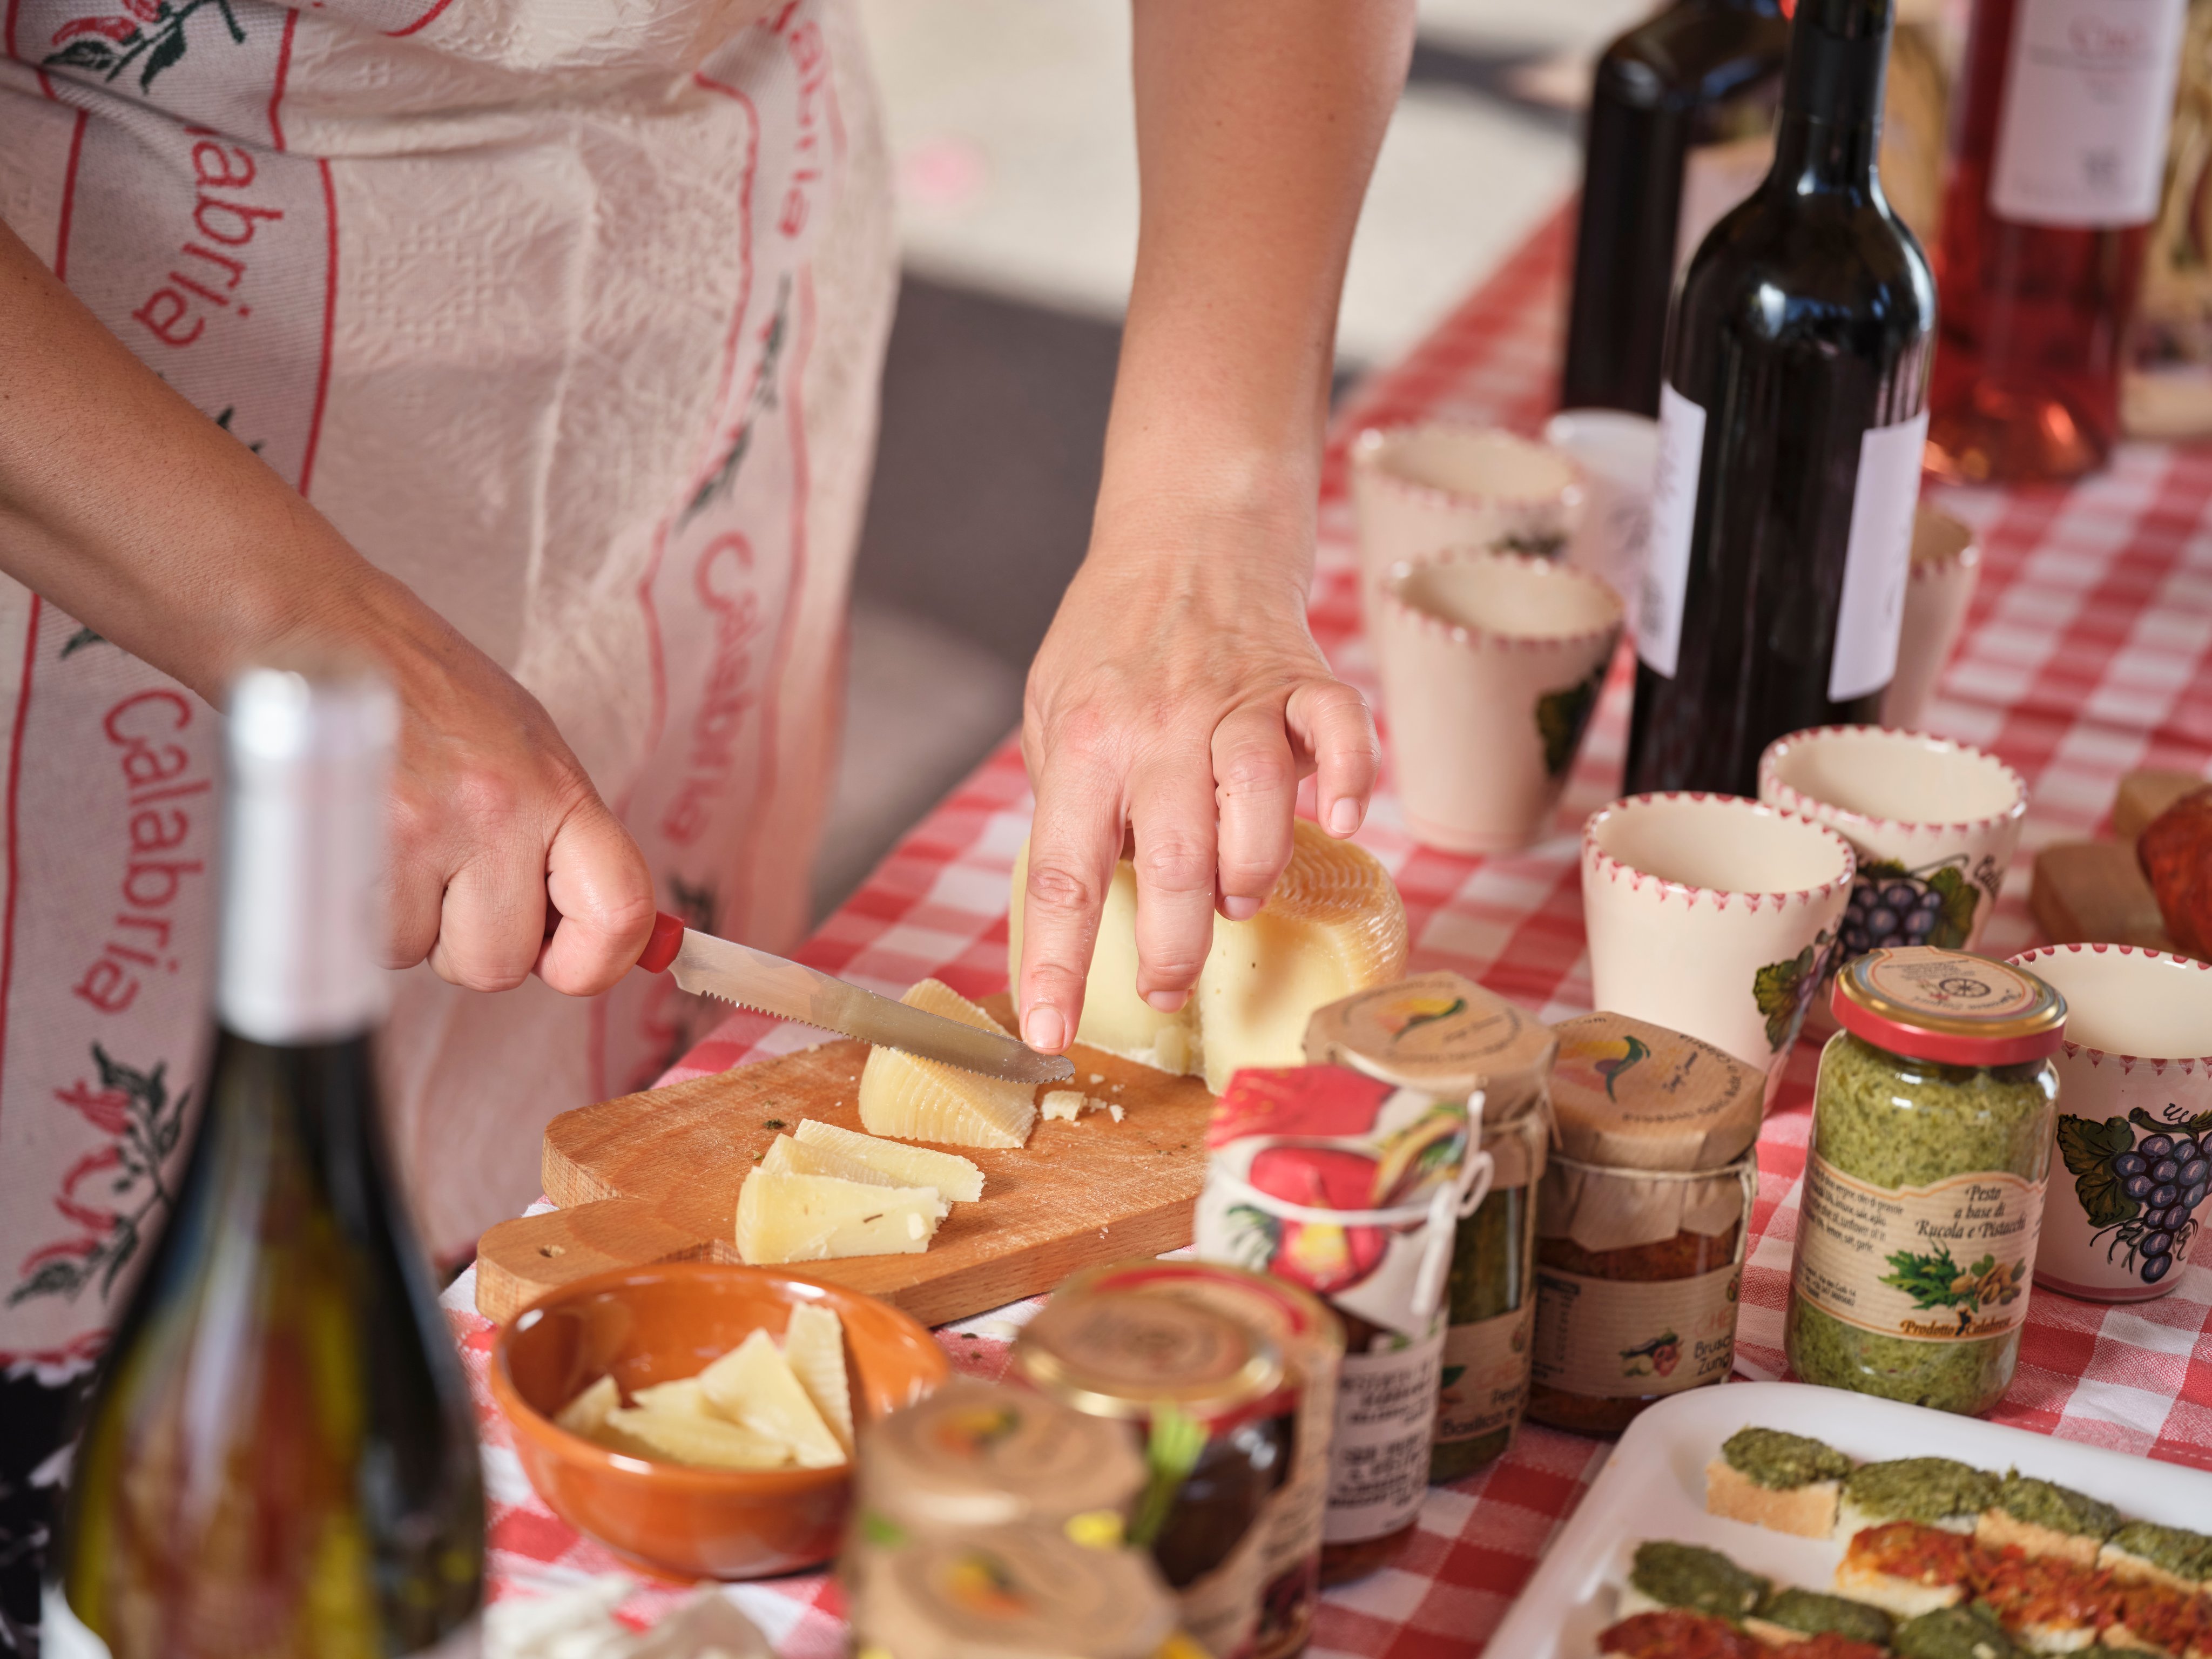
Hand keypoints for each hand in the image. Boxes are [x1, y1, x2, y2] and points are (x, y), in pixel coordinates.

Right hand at [344, 581, 657, 997]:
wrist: (324, 631)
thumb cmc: (423, 692)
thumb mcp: (527, 750)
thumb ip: (565, 844)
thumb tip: (608, 938)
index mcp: (556, 789)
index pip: (621, 911)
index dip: (599, 961)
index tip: (570, 960)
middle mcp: (499, 809)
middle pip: (502, 964)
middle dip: (472, 942)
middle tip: (452, 881)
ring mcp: (423, 828)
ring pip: (426, 958)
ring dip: (410, 923)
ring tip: (400, 846)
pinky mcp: (351, 842)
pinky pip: (367, 939)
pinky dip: (361, 911)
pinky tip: (363, 847)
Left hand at [1015, 492, 1378, 1051]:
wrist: (1188, 526)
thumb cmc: (1115, 634)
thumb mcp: (1054, 708)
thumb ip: (1070, 797)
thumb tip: (1095, 896)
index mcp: (1085, 743)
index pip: (1062, 874)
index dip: (1056, 963)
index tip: (1048, 1034)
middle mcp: (1158, 726)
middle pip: (1171, 861)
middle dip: (1172, 949)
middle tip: (1170, 985)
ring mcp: (1237, 699)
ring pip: (1254, 805)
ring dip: (1249, 873)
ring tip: (1235, 899)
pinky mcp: (1304, 679)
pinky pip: (1340, 737)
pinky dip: (1349, 785)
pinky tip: (1338, 823)